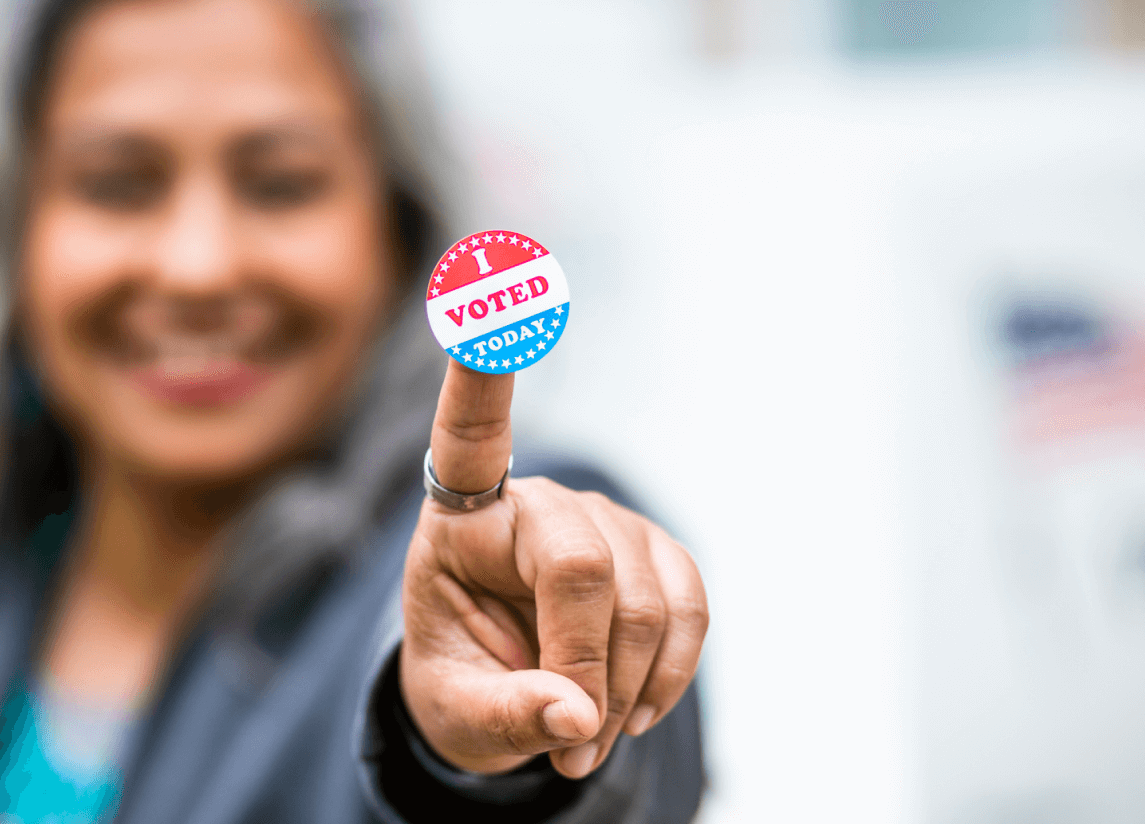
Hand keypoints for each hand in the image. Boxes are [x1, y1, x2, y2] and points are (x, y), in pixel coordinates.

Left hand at [399, 362, 708, 778]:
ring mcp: (604, 520)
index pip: (470, 432)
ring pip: (644, 600)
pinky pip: (690, 607)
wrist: (504, 697)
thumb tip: (577, 719)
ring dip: (627, 690)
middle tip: (571, 743)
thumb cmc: (462, 684)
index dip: (484, 366)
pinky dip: (672, 673)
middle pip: (582, 565)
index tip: (488, 286)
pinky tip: (635, 710)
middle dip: (585, 665)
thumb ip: (504, 715)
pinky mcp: (656, 551)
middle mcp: (536, 501)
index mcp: (462, 518)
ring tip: (588, 739)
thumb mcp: (454, 714)